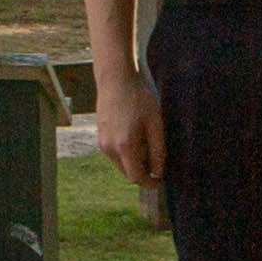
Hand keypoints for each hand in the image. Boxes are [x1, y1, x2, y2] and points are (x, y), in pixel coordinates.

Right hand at [90, 68, 164, 189]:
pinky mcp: (100, 136)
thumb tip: (159, 171)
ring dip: (135, 161)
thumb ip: (158, 150)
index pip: (137, 177)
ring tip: (147, 141)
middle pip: (128, 173)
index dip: (150, 182)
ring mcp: (102, 142)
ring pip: (121, 163)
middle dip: (143, 171)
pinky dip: (126, 152)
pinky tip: (136, 134)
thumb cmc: (139, 97)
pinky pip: (115, 153)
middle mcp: (109, 148)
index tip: (161, 180)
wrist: (116, 78)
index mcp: (124, 146)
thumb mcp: (155, 123)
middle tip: (158, 159)